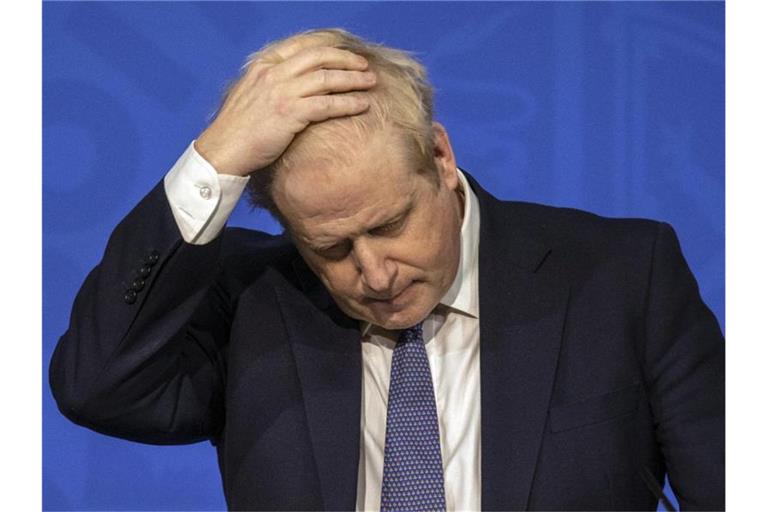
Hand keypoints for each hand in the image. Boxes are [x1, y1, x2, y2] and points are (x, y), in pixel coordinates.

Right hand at [195, 38, 376, 175]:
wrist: (223, 150)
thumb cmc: (238, 130)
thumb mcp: (251, 94)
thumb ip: (272, 83)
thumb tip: (296, 83)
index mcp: (264, 66)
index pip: (302, 46)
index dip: (329, 47)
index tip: (346, 54)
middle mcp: (273, 74)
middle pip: (319, 57)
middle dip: (346, 59)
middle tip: (364, 66)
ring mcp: (281, 92)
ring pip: (326, 78)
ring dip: (353, 79)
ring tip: (371, 83)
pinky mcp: (289, 113)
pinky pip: (327, 104)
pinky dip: (348, 103)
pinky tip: (363, 104)